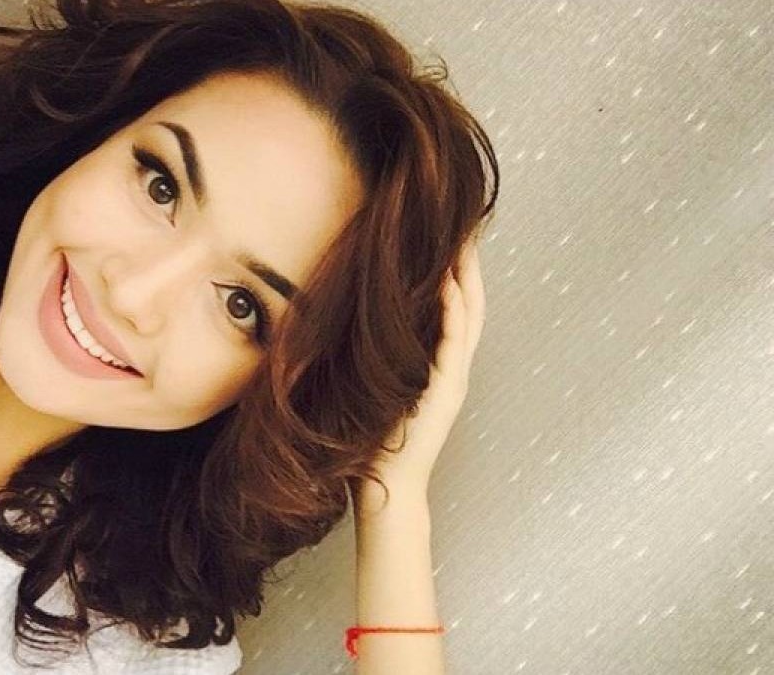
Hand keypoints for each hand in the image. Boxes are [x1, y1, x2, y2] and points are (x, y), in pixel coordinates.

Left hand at [353, 240, 485, 507]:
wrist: (386, 486)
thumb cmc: (374, 440)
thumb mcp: (375, 385)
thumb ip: (377, 357)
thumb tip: (351, 322)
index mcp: (439, 365)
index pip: (455, 308)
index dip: (456, 273)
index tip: (447, 237)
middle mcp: (453, 368)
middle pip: (471, 305)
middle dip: (469, 266)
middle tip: (465, 227)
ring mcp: (454, 379)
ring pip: (470, 318)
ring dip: (468, 280)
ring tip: (464, 244)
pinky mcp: (446, 392)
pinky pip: (453, 344)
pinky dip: (453, 313)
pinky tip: (449, 285)